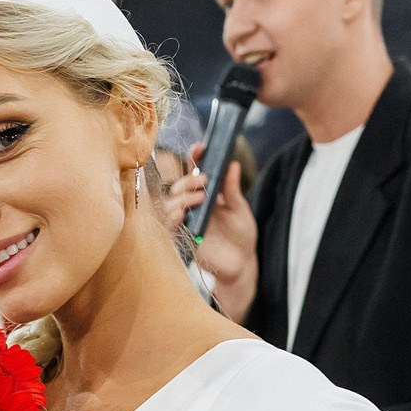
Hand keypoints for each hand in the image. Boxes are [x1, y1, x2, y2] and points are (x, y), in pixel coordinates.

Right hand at [162, 146, 257, 319]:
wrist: (242, 263)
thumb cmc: (241, 235)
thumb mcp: (240, 210)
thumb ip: (232, 190)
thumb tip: (232, 164)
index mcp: (206, 194)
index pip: (194, 172)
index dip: (194, 159)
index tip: (200, 147)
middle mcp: (192, 206)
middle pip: (178, 186)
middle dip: (188, 180)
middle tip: (205, 181)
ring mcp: (186, 221)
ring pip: (169, 204)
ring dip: (181, 197)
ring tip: (199, 198)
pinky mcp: (182, 237)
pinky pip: (169, 225)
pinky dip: (173, 217)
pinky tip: (183, 213)